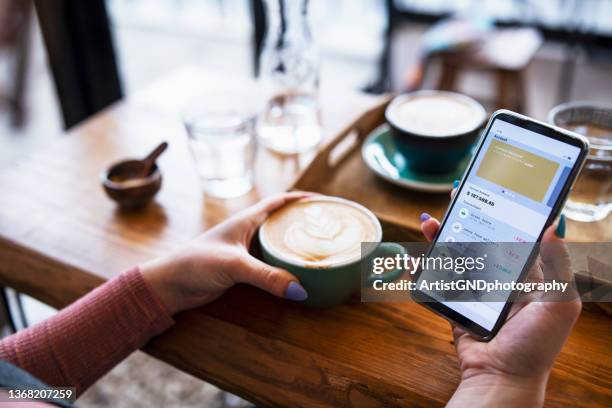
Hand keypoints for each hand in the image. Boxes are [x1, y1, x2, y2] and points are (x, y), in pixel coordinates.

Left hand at [141, 192, 310, 314]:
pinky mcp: (242, 270)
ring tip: (320, 250)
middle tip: (328, 228)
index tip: (324, 201)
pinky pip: (271, 264)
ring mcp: (245, 251)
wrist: (169, 285)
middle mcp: (248, 232)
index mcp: (246, 221)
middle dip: (304, 222)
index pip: (279, 202)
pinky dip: (285, 266)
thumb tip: (300, 289)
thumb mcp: (234, 266)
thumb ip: (267, 277)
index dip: (302, 198)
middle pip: (282, 222)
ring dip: (296, 246)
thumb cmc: (195, 264)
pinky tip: (297, 273)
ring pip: (277, 244)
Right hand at [420, 191, 580, 406]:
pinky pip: (438, 281)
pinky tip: (415, 257)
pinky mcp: (455, 304)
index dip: (502, 209)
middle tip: (455, 194)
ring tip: (428, 222)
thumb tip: (554, 226)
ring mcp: (476, 290)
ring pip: (455, 255)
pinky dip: (424, 268)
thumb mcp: (559, 304)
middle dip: (466, 216)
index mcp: (527, 275)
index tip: (490, 188)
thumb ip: (558, 265)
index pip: (513, 233)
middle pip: (479, 238)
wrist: (500, 378)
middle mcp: (500, 278)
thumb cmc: (536, 345)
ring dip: (440, 237)